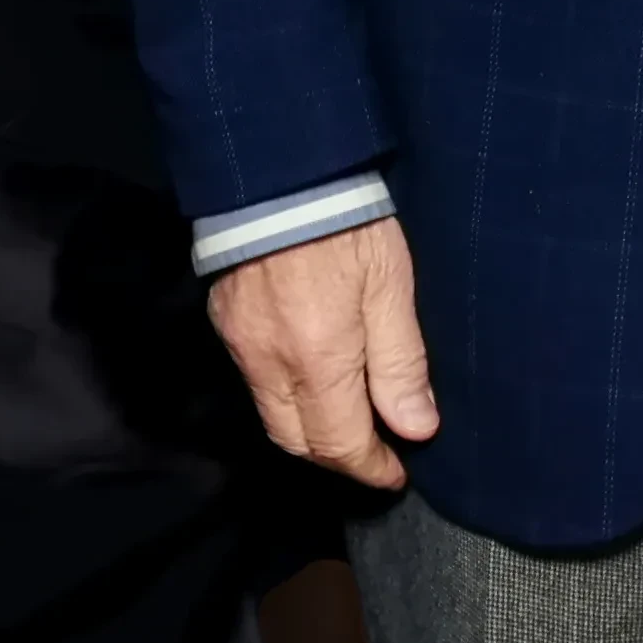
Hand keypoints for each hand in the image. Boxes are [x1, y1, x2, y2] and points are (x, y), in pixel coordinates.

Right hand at [208, 218, 440, 490]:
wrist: (279, 169)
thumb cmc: (346, 223)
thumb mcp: (391, 286)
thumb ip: (400, 363)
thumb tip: (416, 428)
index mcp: (317, 361)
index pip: (339, 445)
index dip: (370, 467)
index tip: (396, 473)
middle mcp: (270, 365)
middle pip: (298, 442)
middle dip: (337, 458)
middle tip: (374, 454)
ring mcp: (241, 345)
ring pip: (272, 416)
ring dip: (309, 432)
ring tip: (347, 422)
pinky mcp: (226, 321)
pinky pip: (254, 381)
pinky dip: (285, 396)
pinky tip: (311, 378)